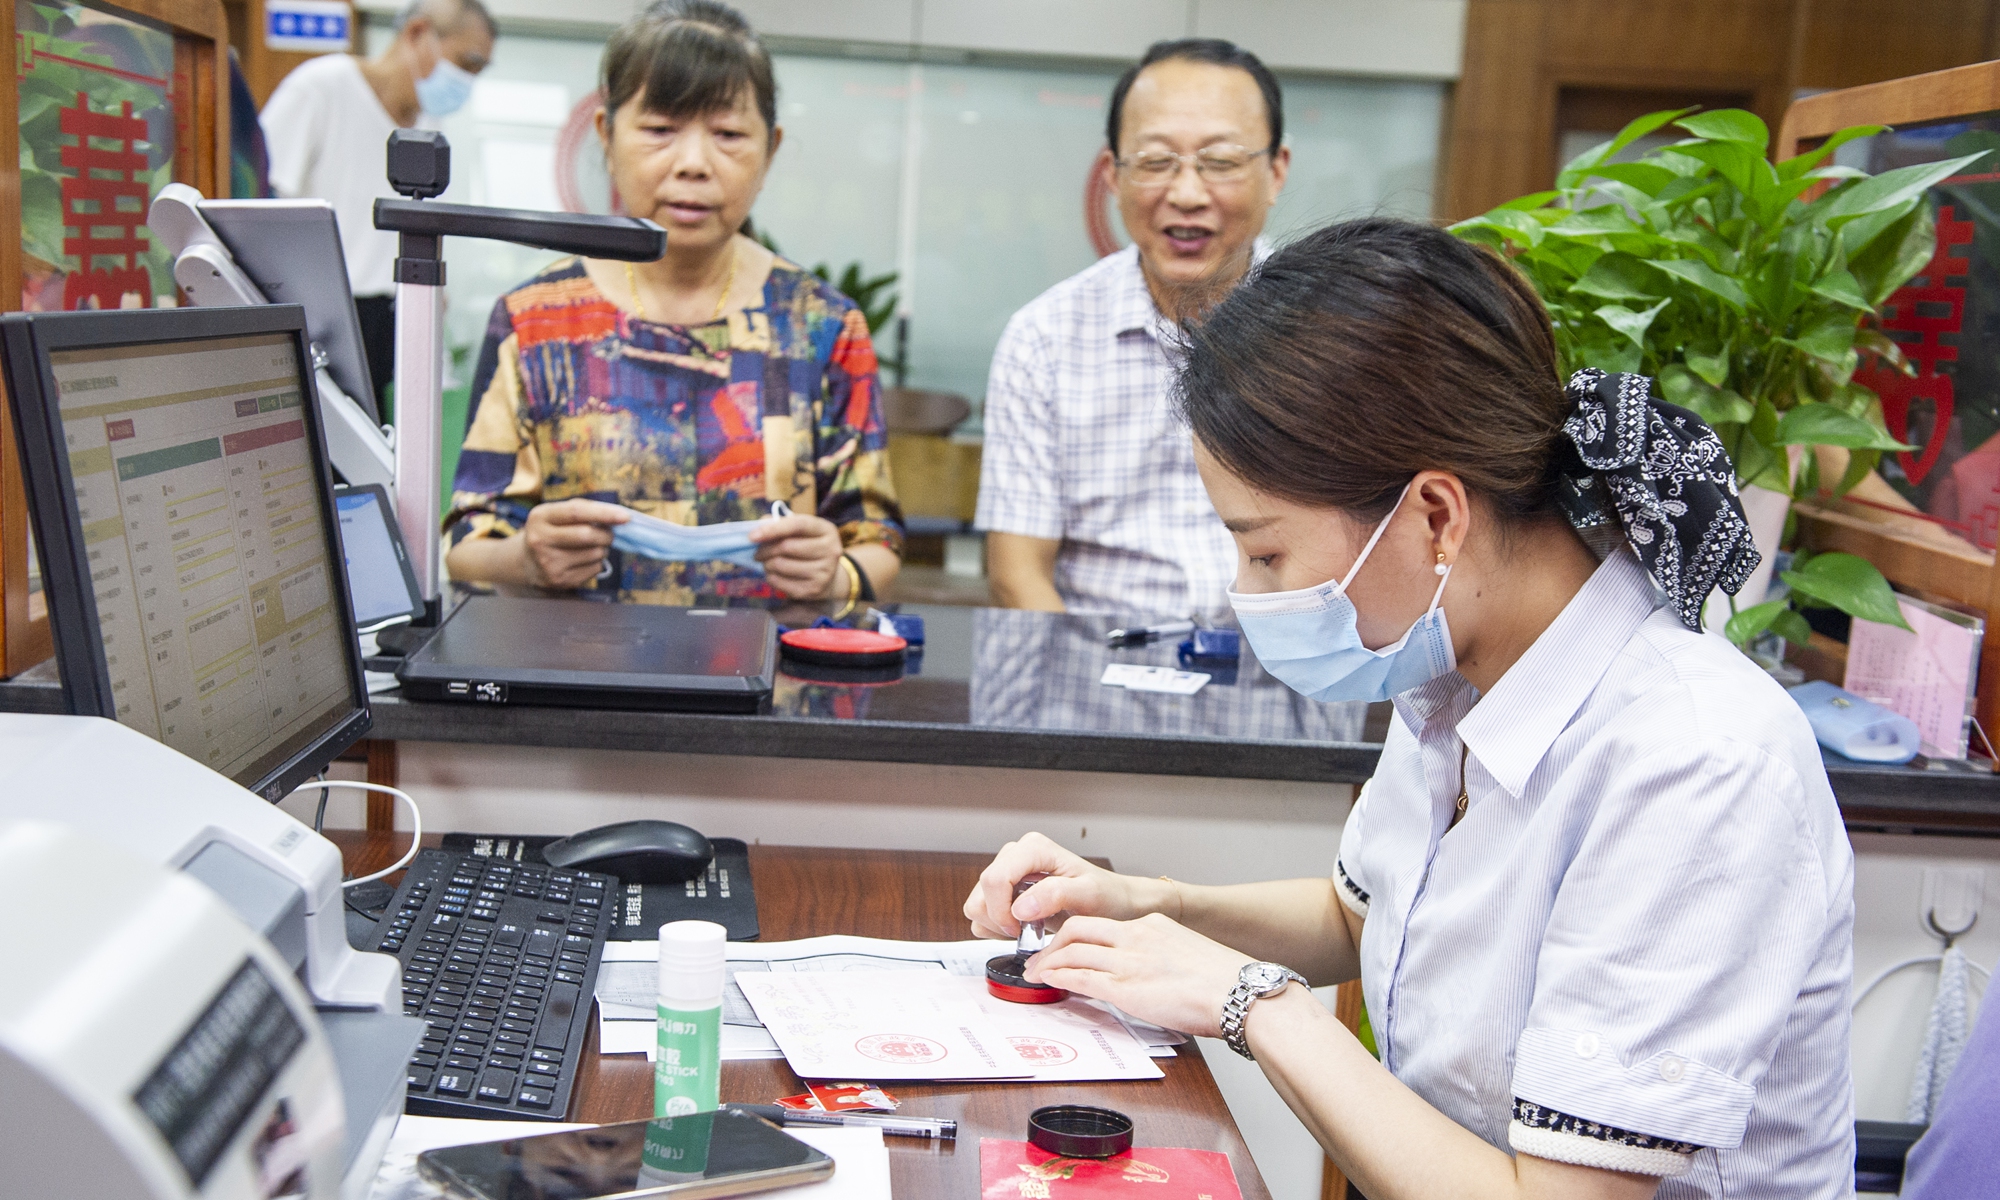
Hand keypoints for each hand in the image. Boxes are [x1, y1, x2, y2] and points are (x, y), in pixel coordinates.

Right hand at [519, 498, 627, 588]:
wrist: (527, 561)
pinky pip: (594, 569)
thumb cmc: (552, 530)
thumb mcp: (557, 514)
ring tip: (593, 546)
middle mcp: (540, 540)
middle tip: (609, 534)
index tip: (625, 517)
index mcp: (540, 517)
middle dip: (606, 534)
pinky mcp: (559, 580)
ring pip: (594, 554)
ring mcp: (548, 563)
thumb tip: (619, 514)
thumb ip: (584, 509)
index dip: (603, 513)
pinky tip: (585, 560)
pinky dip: (597, 563)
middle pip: (587, 535)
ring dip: (603, 549)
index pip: (576, 512)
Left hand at [750, 514, 844, 600]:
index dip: (773, 529)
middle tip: (758, 553)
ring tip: (767, 563)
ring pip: (781, 565)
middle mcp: (830, 550)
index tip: (752, 536)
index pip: (797, 525)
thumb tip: (760, 524)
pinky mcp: (814, 590)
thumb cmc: (809, 547)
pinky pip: (781, 583)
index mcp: (826, 530)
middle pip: (787, 547)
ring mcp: (824, 572)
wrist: (830, 577)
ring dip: (767, 564)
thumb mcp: (802, 531)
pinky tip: (774, 574)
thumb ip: (781, 524)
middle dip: (765, 550)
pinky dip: (771, 578)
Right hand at [963, 831, 1158, 940]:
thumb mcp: (1088, 895)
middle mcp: (1016, 855)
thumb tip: (1020, 907)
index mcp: (1034, 849)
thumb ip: (1056, 895)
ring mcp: (1007, 872)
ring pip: (976, 904)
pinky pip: (981, 913)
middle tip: (1029, 931)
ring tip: (1029, 928)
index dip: (1002, 910)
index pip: (995, 879)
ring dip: (998, 925)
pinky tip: (1023, 927)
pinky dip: (997, 928)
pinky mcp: (1002, 891)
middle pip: (982, 893)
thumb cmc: (1105, 896)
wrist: (1113, 904)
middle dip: (1001, 920)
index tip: (1023, 928)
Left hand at [1025, 913, 1254, 1038]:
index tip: (1067, 944)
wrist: (1241, 993)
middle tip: (1040, 956)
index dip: (1077, 933)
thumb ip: (1162, 958)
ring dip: (1048, 962)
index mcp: (1153, 926)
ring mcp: (1129, 962)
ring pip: (1073, 952)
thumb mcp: (1189, 954)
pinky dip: (1060, 978)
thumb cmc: (1226, 982)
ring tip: (1035, 973)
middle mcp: (1137, 937)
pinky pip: (1081, 978)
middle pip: (1078, 928)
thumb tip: (1150, 976)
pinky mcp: (1126, 988)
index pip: (1104, 923)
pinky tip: (1050, 983)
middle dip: (1053, 942)